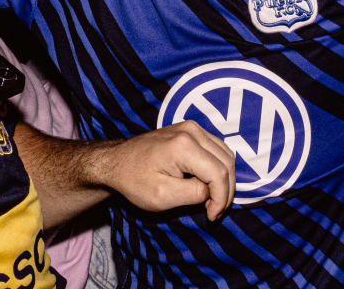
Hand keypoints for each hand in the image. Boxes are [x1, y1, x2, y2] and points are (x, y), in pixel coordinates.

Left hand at [89, 120, 236, 220]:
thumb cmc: (134, 180)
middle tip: (213, 212)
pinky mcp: (191, 130)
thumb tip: (214, 193)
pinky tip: (208, 186)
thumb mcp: (162, 196)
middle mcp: (192, 131)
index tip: (211, 217)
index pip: (219, 173)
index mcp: (184, 146)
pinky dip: (218, 169)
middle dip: (225, 191)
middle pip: (226, 162)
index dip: (221, 198)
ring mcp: (192, 127)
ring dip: (224, 180)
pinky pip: (217, 149)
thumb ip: (194, 194)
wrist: (116, 162)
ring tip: (211, 201)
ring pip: (225, 155)